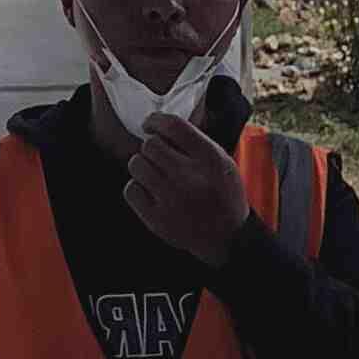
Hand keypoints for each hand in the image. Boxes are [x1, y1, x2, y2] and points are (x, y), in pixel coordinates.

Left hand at [124, 113, 249, 266]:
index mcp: (210, 159)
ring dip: (143, 165)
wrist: (227, 238)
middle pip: (151, 144)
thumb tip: (162, 126)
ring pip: (137, 164)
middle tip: (159, 156)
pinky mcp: (157, 219)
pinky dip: (138, 187)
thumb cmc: (223, 194)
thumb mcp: (223, 161)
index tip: (150, 124)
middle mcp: (190, 177)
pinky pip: (131, 189)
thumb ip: (197, 142)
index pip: (174, 126)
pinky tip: (150, 191)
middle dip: (152, 146)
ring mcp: (171, 200)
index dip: (156, 120)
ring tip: (155, 173)